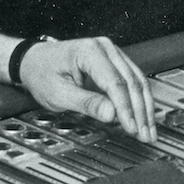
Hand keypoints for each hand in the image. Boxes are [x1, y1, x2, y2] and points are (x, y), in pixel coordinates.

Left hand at [18, 36, 155, 142]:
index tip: (132, 128)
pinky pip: (132, 81)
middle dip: (141, 112)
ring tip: (148, 131)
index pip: (115, 83)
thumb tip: (112, 114)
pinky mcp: (114, 62)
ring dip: (145, 108)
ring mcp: (112, 53)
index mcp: (89, 51)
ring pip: (137, 81)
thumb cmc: (42, 72)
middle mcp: (105, 48)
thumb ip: (86, 103)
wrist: (34, 61)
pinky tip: (143, 117)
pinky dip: (139, 101)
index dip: (126, 109)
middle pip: (131, 82)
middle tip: (146, 135)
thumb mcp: (58, 93)